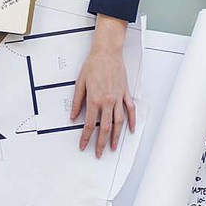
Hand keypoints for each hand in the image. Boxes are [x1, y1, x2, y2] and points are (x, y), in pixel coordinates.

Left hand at [71, 16, 135, 158]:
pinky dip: (132, 121)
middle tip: (99, 153)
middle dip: (102, 143)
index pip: (89, 125)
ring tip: (114, 147)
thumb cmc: (94, 65)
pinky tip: (131, 129)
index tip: (83, 146)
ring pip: (119, 122)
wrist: (107, 52)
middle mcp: (108, 101)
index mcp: (95, 100)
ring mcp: (118, 98)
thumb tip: (73, 116)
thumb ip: (77, 102)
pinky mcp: (125, 94)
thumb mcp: (80, 83)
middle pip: (106, 128)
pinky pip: (130, 110)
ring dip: (117, 137)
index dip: (86, 138)